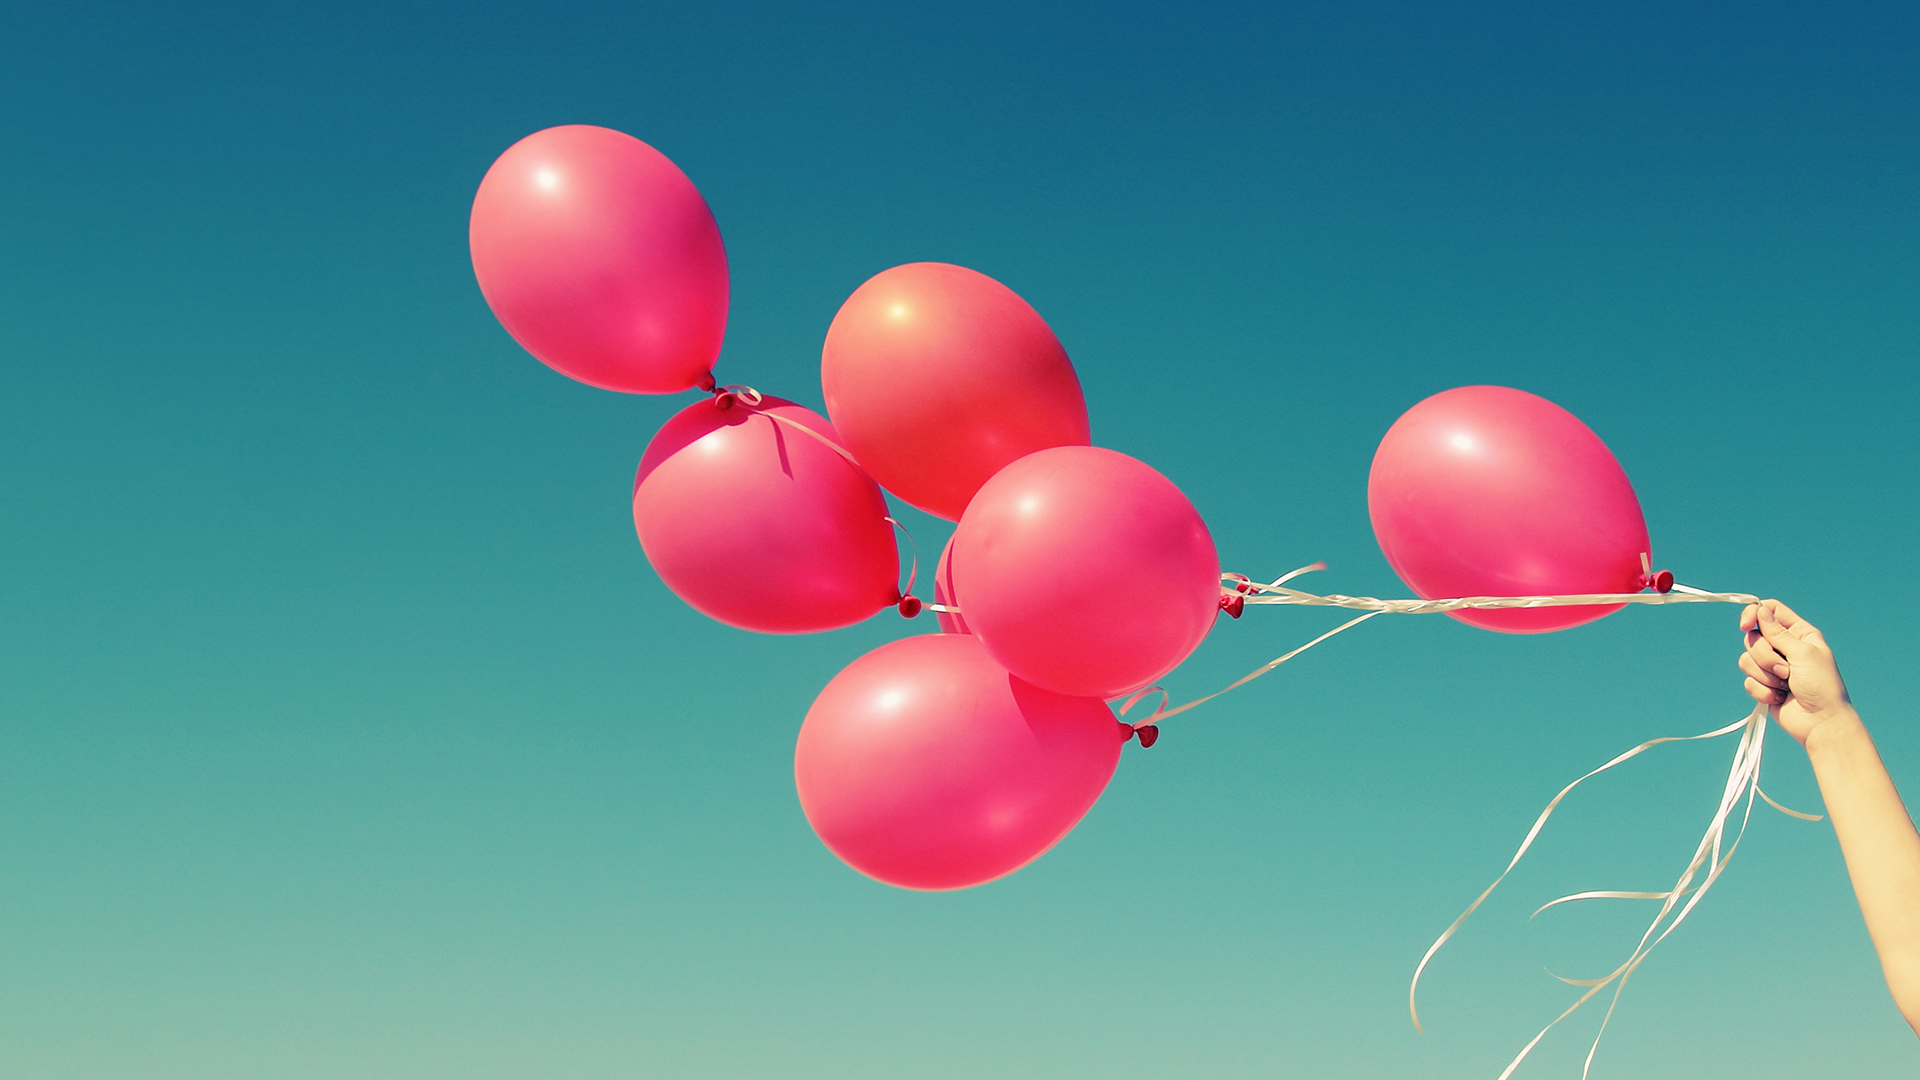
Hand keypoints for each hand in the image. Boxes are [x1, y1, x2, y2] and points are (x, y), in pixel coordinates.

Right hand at [1739, 599, 1852, 744]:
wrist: (1820, 722)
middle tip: (1786, 670)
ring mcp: (1772, 667)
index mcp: (1799, 634)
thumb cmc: (1821, 686)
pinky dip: (1764, 691)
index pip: (1769, 611)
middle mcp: (1784, 647)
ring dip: (1766, 676)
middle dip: (1765, 656)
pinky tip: (1781, 698)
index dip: (1754, 614)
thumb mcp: (1803, 653)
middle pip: (1754, 637)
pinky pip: (1748, 681)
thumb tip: (1759, 610)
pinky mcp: (1763, 685)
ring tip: (1786, 686)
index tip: (1745, 626)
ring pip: (1747, 660)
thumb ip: (1778, 633)